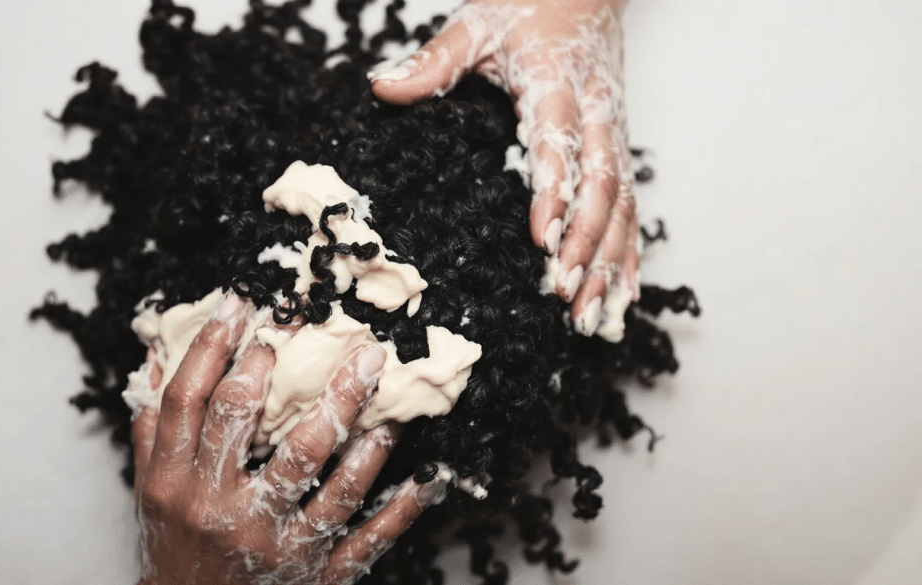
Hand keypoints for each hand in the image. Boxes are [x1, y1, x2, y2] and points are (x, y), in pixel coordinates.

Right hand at [131, 292, 447, 583]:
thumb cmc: (176, 552)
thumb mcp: (150, 493)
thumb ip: (152, 427)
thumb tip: (155, 355)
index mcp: (175, 485)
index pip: (191, 401)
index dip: (214, 346)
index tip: (243, 302)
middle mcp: (222, 512)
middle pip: (252, 425)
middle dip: (283, 367)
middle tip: (319, 322)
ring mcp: (275, 545)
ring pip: (322, 477)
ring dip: (354, 425)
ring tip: (378, 380)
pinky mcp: (318, 576)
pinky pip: (366, 540)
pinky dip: (401, 509)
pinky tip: (428, 476)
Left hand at [371, 0, 638, 334]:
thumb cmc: (530, 6)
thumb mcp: (478, 23)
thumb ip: (436, 60)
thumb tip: (383, 86)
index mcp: (558, 83)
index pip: (559, 142)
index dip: (554, 191)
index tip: (541, 240)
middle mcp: (597, 112)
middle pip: (603, 185)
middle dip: (588, 243)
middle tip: (565, 293)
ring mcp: (614, 132)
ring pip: (624, 204)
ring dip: (610, 261)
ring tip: (591, 314)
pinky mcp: (620, 146)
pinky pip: (632, 204)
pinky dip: (629, 251)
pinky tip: (623, 292)